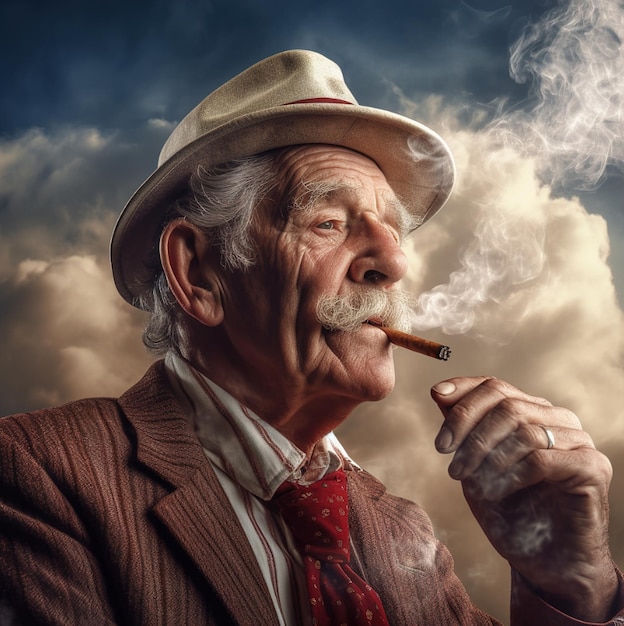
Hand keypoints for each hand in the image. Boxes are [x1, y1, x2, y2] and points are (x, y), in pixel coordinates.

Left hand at [431, 376, 617, 621]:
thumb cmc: (508, 510)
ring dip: (486, 458)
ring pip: (522, 429)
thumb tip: (438, 390)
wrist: (544, 562)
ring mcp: (578, 440)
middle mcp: (557, 419)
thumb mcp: (474, 465)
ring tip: (470, 483)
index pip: (494, 386)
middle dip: (469, 432)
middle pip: (505, 403)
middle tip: (451, 466)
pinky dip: (510, 475)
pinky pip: (541, 459)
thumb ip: (462, 428)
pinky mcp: (592, 467)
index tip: (436, 398)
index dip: (462, 392)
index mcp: (531, 411)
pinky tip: (497, 492)